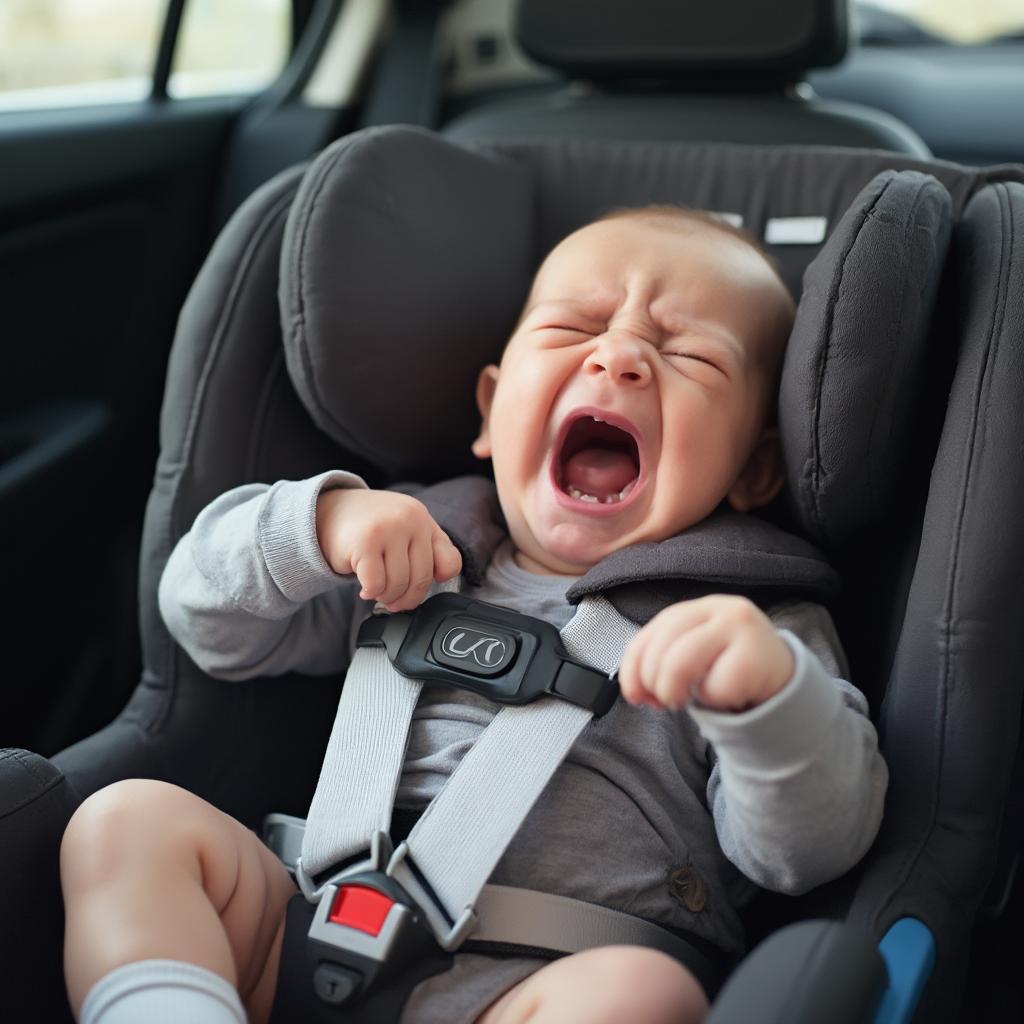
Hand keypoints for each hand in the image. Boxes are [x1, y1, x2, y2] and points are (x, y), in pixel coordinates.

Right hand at [315, 489, 462, 610]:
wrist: (328, 512)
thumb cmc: (371, 528)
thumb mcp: (405, 530)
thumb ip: (427, 550)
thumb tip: (442, 579)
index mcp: (424, 519)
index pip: (450, 563)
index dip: (436, 583)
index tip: (417, 588)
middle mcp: (411, 519)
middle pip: (422, 579)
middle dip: (406, 598)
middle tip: (394, 602)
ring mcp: (388, 529)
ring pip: (398, 584)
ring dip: (386, 596)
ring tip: (377, 589)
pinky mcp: (365, 542)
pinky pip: (376, 585)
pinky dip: (370, 592)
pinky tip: (364, 586)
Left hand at [617, 595, 793, 712]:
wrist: (783, 679)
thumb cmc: (728, 669)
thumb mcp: (693, 657)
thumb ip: (660, 664)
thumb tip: (635, 692)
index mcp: (697, 607)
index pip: (652, 632)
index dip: (633, 667)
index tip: (634, 696)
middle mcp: (719, 608)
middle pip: (663, 647)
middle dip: (654, 683)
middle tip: (667, 701)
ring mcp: (740, 629)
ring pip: (680, 663)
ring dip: (673, 692)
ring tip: (683, 702)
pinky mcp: (756, 656)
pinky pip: (715, 687)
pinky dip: (713, 700)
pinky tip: (725, 696)